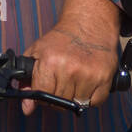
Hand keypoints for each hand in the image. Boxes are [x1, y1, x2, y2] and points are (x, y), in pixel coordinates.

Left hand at [20, 0, 121, 115]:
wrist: (89, 23)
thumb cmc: (62, 39)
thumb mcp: (37, 52)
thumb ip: (27, 81)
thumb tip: (27, 108)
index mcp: (50, 62)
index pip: (42, 96)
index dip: (42, 94)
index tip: (46, 86)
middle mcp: (69, 69)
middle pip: (59, 103)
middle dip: (58, 95)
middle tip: (62, 80)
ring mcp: (88, 74)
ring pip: (77, 104)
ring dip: (75, 96)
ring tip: (75, 79)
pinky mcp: (104, 78)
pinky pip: (94, 102)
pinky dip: (91, 97)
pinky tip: (87, 82)